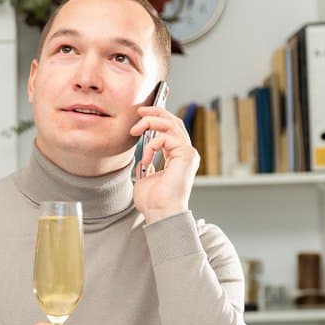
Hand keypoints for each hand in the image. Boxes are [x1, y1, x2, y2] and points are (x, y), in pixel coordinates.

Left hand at [130, 106, 199, 223]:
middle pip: (174, 121)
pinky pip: (167, 138)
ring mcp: (188, 154)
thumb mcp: (145, 177)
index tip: (140, 115)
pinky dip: (152, 145)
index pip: (171, 129)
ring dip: (151, 122)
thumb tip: (141, 156)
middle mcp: (186, 153)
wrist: (160, 213)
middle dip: (156, 112)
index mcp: (178, 157)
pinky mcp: (187, 156)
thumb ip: (147, 163)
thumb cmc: (153, 201)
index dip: (157, 118)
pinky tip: (146, 159)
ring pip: (172, 125)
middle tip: (139, 111)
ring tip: (135, 130)